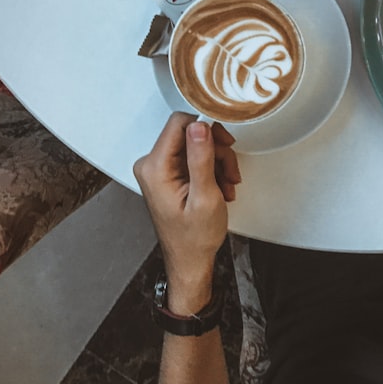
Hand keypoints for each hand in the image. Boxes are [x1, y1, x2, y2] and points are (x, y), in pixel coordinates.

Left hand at [133, 113, 241, 313]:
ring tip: (227, 185)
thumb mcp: (204, 196)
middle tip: (229, 170)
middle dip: (216, 150)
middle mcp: (152, 165)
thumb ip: (200, 158)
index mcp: (155, 167)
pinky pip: (195, 157)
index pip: (179, 123)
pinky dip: (213, 169)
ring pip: (197, 145)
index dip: (207, 128)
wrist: (190, 260)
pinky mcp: (169, 174)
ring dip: (219, 162)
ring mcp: (160, 169)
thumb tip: (200, 127)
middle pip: (190, 134)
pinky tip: (220, 186)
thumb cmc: (194, 238)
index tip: (225, 142)